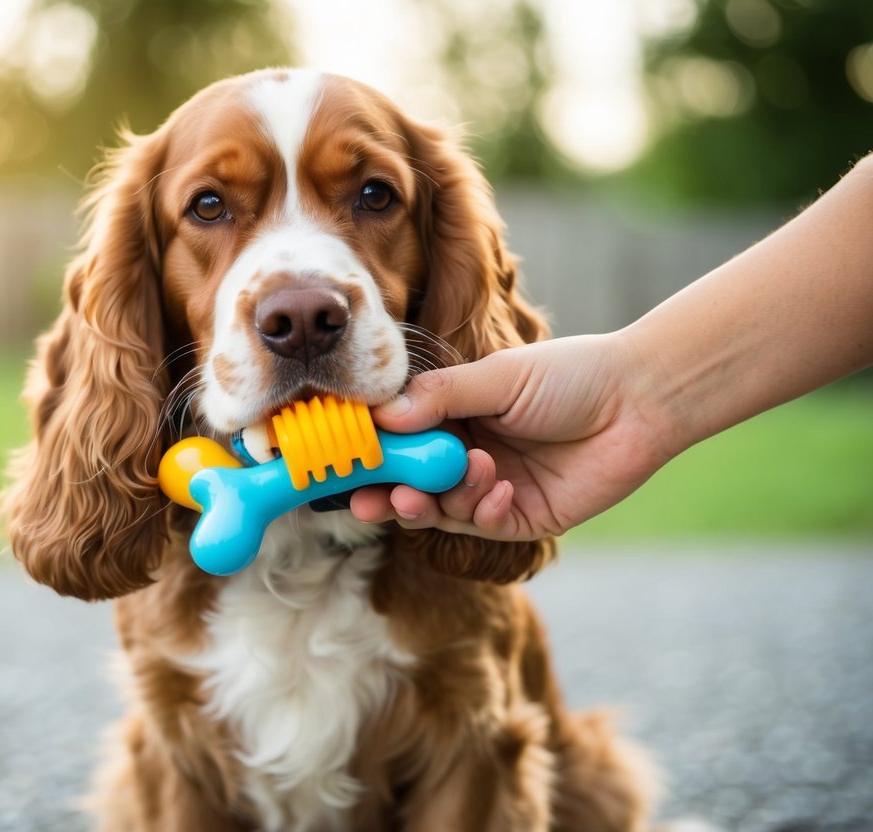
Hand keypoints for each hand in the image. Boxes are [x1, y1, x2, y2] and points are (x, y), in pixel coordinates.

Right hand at [350, 334, 677, 540]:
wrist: (640, 401)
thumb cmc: (570, 376)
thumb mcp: (498, 377)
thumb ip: (440, 397)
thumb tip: (382, 415)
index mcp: (454, 415)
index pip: (399, 439)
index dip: (371, 453)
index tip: (343, 460)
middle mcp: (465, 453)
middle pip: (410, 482)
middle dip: (388, 494)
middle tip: (367, 502)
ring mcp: (491, 489)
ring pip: (441, 509)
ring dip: (439, 499)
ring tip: (450, 481)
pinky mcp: (520, 518)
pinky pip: (482, 525)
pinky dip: (483, 511)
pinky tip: (501, 488)